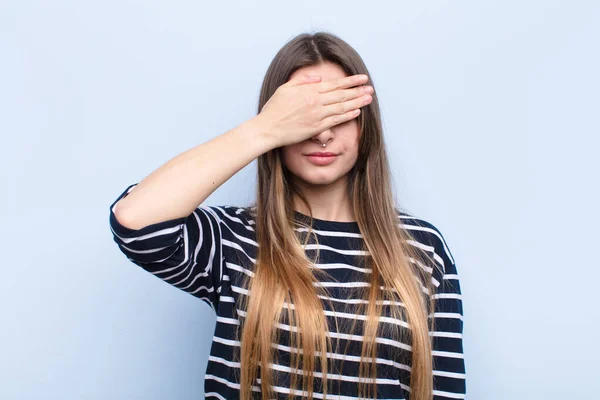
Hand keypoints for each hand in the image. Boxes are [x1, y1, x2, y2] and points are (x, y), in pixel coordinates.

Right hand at [255, 73, 373, 146]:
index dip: (351, 81)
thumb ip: (302, 81)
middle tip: (370, 88)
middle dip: (358, 91)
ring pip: (342, 107)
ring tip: (368, 98)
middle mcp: (315, 101)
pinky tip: (357, 112)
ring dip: (357, 102)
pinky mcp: (316, 128)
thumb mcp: (285, 88)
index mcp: (309, 90)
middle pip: (342, 95)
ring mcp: (317, 115)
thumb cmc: (274, 109)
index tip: (362, 78)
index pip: (335, 84)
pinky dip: (348, 115)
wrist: (268, 129)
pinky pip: (336, 120)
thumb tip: (319, 78)